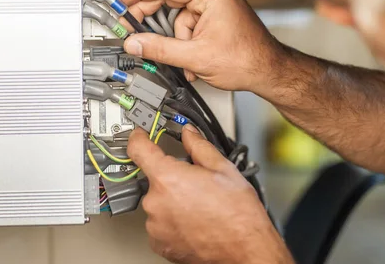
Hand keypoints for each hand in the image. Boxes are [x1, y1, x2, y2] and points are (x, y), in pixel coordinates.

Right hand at [114, 0, 285, 94]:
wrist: (270, 71)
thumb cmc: (248, 60)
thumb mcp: (196, 57)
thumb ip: (160, 48)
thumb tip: (135, 42)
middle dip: (152, 20)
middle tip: (130, 29)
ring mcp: (216, 2)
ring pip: (178, 17)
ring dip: (175, 40)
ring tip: (183, 59)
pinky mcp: (216, 14)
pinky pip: (189, 24)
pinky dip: (185, 42)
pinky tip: (191, 59)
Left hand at [128, 125, 293, 263]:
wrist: (246, 250)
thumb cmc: (238, 215)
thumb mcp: (222, 168)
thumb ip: (198, 146)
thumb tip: (189, 134)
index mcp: (168, 178)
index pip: (138, 149)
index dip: (139, 137)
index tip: (141, 134)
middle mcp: (155, 203)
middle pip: (154, 179)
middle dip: (172, 177)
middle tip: (196, 183)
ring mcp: (155, 226)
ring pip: (158, 202)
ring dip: (173, 200)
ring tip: (199, 206)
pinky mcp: (159, 244)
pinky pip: (160, 223)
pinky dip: (173, 220)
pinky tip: (194, 220)